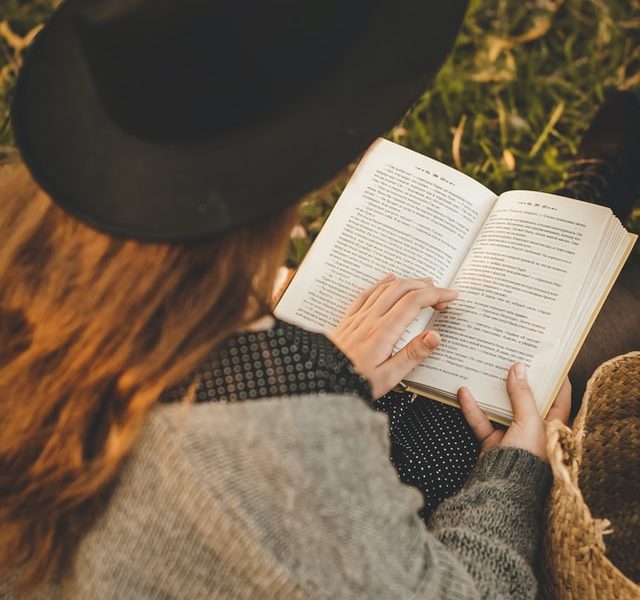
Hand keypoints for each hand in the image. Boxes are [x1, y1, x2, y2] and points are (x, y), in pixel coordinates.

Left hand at [329, 274, 457, 397]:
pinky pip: (366, 293)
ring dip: (407, 282)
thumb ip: (412, 355)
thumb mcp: (388, 377)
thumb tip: (435, 336)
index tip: (451, 296)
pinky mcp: (348, 320)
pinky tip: (388, 279)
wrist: (320, 382)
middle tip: (442, 293)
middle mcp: (370, 319)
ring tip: (423, 282)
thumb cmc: (354, 383)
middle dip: (425, 286)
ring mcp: (358, 317)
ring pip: (385, 289)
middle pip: (401, 290)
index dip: (436, 295)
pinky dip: (382, 283)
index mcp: (384, 332)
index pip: (414, 303)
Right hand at [458, 364, 570, 461]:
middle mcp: (535, 429)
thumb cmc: (529, 456)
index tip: (549, 358)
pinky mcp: (493, 442)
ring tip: (486, 370)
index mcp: (554, 425)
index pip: (560, 396)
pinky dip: (473, 408)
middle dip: (519, 380)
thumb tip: (519, 368)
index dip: (556, 377)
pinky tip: (464, 392)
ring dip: (493, 391)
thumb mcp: (530, 420)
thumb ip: (523, 394)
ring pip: (502, 408)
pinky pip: (482, 421)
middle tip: (514, 357)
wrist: (506, 488)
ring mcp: (513, 436)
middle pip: (528, 399)